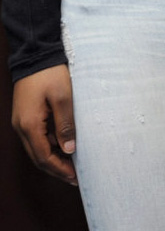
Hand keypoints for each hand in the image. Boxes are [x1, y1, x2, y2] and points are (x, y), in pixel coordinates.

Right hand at [12, 64, 77, 183]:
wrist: (35, 54)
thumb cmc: (51, 74)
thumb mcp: (63, 97)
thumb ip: (66, 124)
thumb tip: (70, 149)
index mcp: (29, 126)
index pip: (44, 157)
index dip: (60, 169)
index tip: (75, 177)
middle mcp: (21, 128)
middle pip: (38, 157)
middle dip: (56, 169)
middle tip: (74, 178)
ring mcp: (22, 122)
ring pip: (37, 149)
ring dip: (53, 159)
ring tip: (72, 165)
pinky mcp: (26, 116)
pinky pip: (37, 138)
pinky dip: (49, 146)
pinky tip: (63, 146)